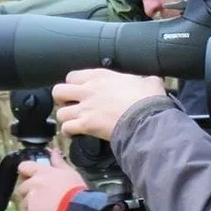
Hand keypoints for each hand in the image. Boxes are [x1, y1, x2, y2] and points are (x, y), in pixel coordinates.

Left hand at [15, 150, 85, 210]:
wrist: (76, 210)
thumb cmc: (74, 189)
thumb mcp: (69, 172)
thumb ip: (59, 162)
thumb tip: (55, 151)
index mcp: (41, 172)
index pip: (24, 166)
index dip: (26, 171)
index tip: (31, 175)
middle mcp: (33, 184)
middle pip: (22, 186)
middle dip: (29, 190)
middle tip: (42, 194)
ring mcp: (30, 199)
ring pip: (25, 201)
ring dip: (32, 203)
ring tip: (45, 207)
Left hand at [52, 68, 166, 139]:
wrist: (146, 118)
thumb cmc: (147, 100)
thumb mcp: (148, 81)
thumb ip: (144, 79)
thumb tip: (152, 81)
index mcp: (100, 76)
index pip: (72, 76)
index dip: (73, 84)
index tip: (79, 90)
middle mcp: (88, 90)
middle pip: (58, 91)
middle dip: (62, 100)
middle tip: (70, 105)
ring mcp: (85, 108)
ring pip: (60, 113)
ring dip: (65, 118)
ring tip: (72, 122)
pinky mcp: (86, 125)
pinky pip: (66, 129)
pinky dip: (68, 133)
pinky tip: (74, 134)